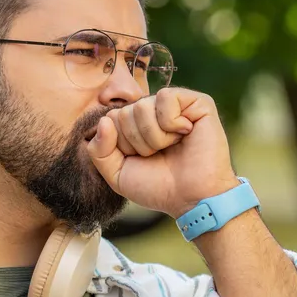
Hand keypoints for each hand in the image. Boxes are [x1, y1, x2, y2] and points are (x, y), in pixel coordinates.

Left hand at [85, 88, 238, 216]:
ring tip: (173, 146)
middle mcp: (155, 112)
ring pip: (142, 106)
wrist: (192, 199)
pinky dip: (171, 122)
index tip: (142, 159)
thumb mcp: (118, 174)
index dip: (122, 145)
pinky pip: (166, 97)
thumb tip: (104, 121)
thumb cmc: (158, 187)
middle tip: (159, 154)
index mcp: (137, 125)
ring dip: (155, 137)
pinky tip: (185, 133)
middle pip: (125, 113)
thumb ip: (99, 150)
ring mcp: (176, 105)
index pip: (111, 119)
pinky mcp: (197, 102)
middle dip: (138, 142)